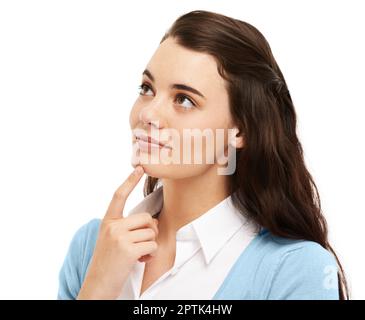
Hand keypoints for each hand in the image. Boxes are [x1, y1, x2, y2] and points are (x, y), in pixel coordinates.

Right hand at [77, 166, 158, 299]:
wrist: (98, 285)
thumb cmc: (108, 262)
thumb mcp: (111, 239)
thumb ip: (125, 227)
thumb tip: (150, 221)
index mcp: (107, 222)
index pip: (119, 196)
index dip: (130, 181)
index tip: (139, 168)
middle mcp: (112, 226)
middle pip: (146, 218)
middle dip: (149, 231)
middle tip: (141, 243)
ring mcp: (119, 238)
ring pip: (151, 232)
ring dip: (149, 245)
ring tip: (138, 254)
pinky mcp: (128, 250)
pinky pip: (152, 245)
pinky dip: (150, 255)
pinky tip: (140, 260)